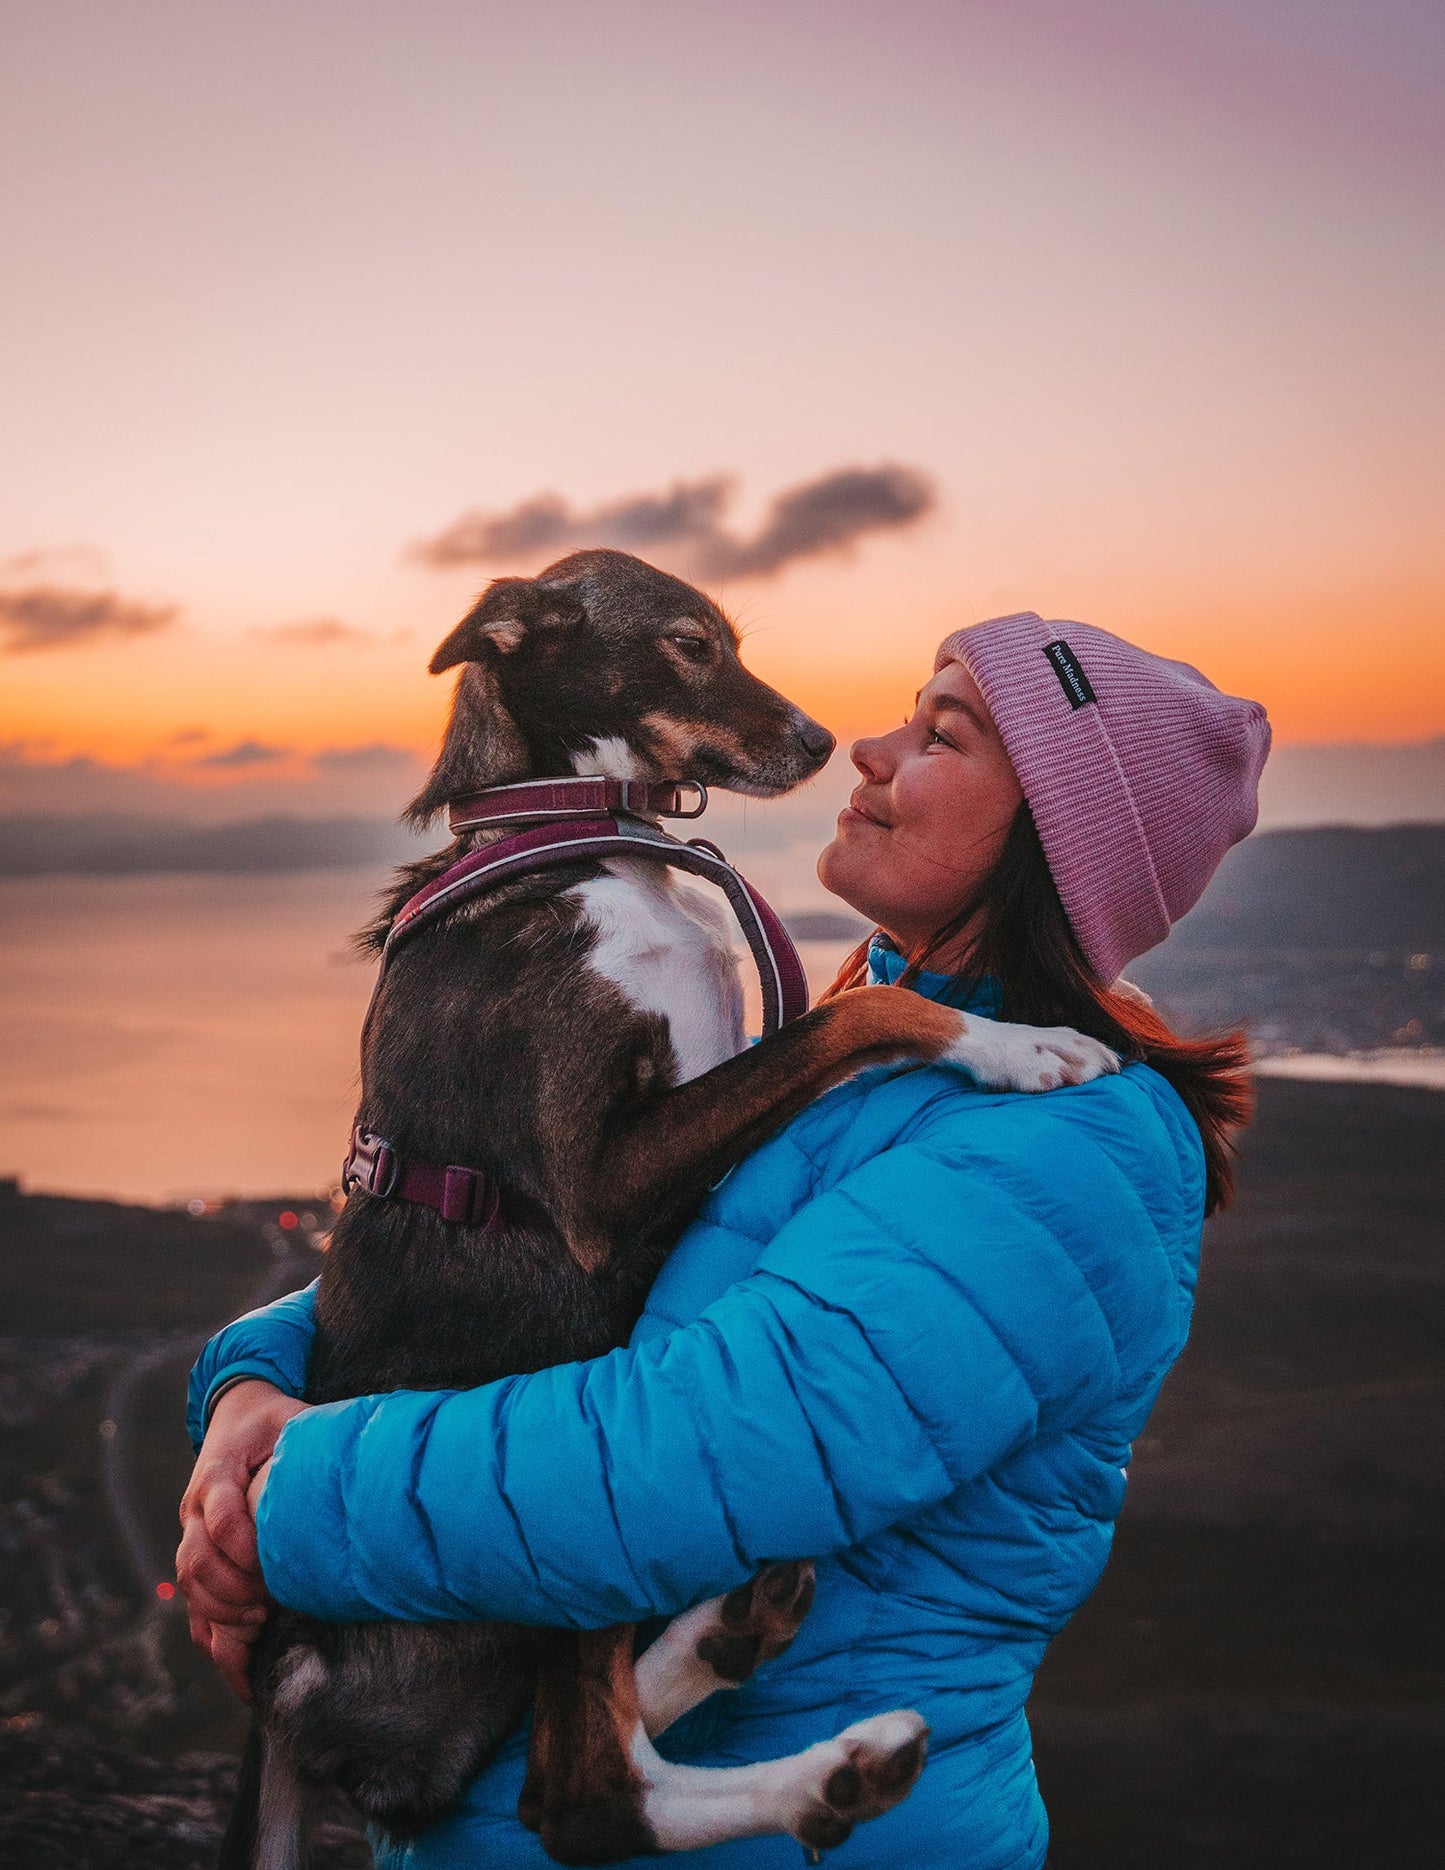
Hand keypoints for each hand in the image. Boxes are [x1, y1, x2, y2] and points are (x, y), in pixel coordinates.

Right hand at [176, 1379, 306, 1700]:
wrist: (236, 1416)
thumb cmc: (272, 1421)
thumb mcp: (292, 1416)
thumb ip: (314, 1434)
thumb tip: (362, 1457)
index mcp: (217, 1470)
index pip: (217, 1511)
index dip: (239, 1542)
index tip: (268, 1564)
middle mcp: (196, 1507)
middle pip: (197, 1559)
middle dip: (232, 1589)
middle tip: (268, 1604)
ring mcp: (193, 1535)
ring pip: (191, 1586)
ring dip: (222, 1613)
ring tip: (259, 1625)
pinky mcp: (199, 1557)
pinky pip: (194, 1606)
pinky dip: (213, 1636)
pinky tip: (241, 1663)